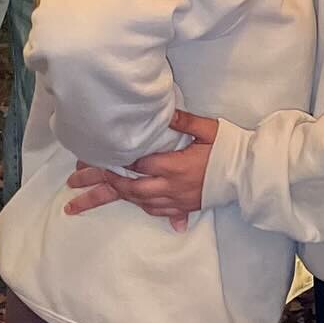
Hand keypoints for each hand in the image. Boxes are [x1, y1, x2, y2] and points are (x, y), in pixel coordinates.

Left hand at [64, 110, 218, 228]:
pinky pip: (154, 210)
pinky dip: (139, 205)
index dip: (114, 161)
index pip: (137, 165)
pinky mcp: (183, 207)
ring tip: (87, 200)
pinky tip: (131, 203)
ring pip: (138, 201)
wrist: (248, 175)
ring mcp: (175, 199)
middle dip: (100, 185)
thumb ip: (184, 121)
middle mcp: (170, 186)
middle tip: (75, 184)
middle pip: (129, 188)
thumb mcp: (208, 128)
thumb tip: (164, 112)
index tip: (93, 156)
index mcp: (174, 166)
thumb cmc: (229, 148)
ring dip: (113, 198)